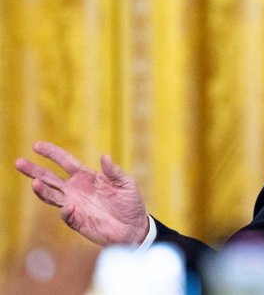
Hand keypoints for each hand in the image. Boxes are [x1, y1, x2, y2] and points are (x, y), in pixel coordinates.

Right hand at [15, 141, 149, 245]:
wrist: (134, 227)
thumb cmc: (130, 202)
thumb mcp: (126, 183)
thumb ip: (114, 171)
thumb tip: (105, 156)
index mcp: (87, 176)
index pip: (65, 161)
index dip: (52, 153)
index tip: (36, 146)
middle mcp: (76, 190)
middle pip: (50, 178)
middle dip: (34, 170)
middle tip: (19, 162)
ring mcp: (75, 205)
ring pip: (52, 196)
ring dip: (42, 191)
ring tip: (34, 183)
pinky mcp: (78, 221)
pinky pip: (67, 215)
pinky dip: (65, 211)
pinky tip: (68, 206)